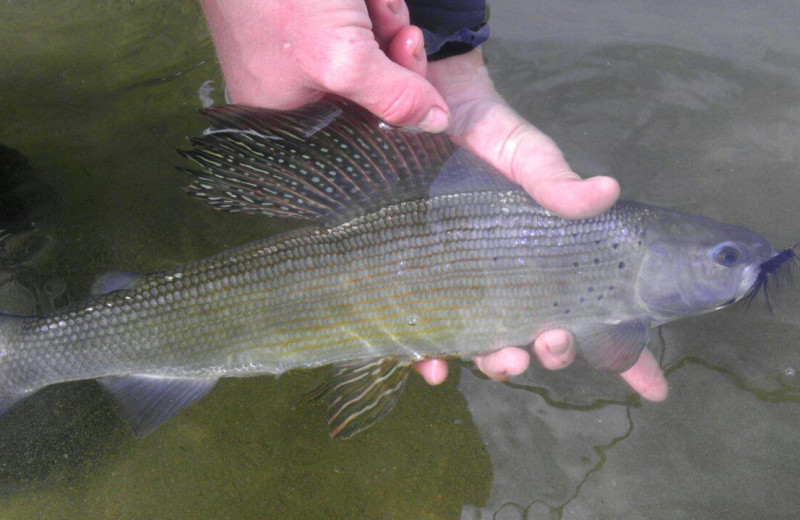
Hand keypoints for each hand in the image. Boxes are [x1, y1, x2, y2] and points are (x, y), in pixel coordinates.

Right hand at [200, 0, 449, 131]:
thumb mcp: (342, 58)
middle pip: (373, 91)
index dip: (396, 110)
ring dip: (389, 25)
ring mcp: (308, 47)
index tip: (419, 89)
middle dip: (396, 60)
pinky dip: (377, 7)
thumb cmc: (279, 0)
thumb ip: (393, 97)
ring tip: (376, 3)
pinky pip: (365, 23)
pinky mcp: (321, 15)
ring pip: (375, 52)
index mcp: (286, 115)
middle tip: (403, 36)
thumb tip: (436, 123)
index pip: (358, 132)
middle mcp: (295, 86)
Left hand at [375, 11, 666, 400]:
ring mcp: (468, 285)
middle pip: (542, 337)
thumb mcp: (525, 153)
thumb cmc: (486, 133)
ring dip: (499, 364)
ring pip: (489, 345)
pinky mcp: (423, 282)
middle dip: (551, 352)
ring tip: (503, 360)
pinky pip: (428, 334)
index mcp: (551, 257)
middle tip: (549, 343)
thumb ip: (556, 178)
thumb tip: (606, 191)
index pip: (600, 311)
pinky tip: (430, 366)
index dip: (629, 355)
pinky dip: (430, 357)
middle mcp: (514, 279)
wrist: (427, 111)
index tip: (654, 389)